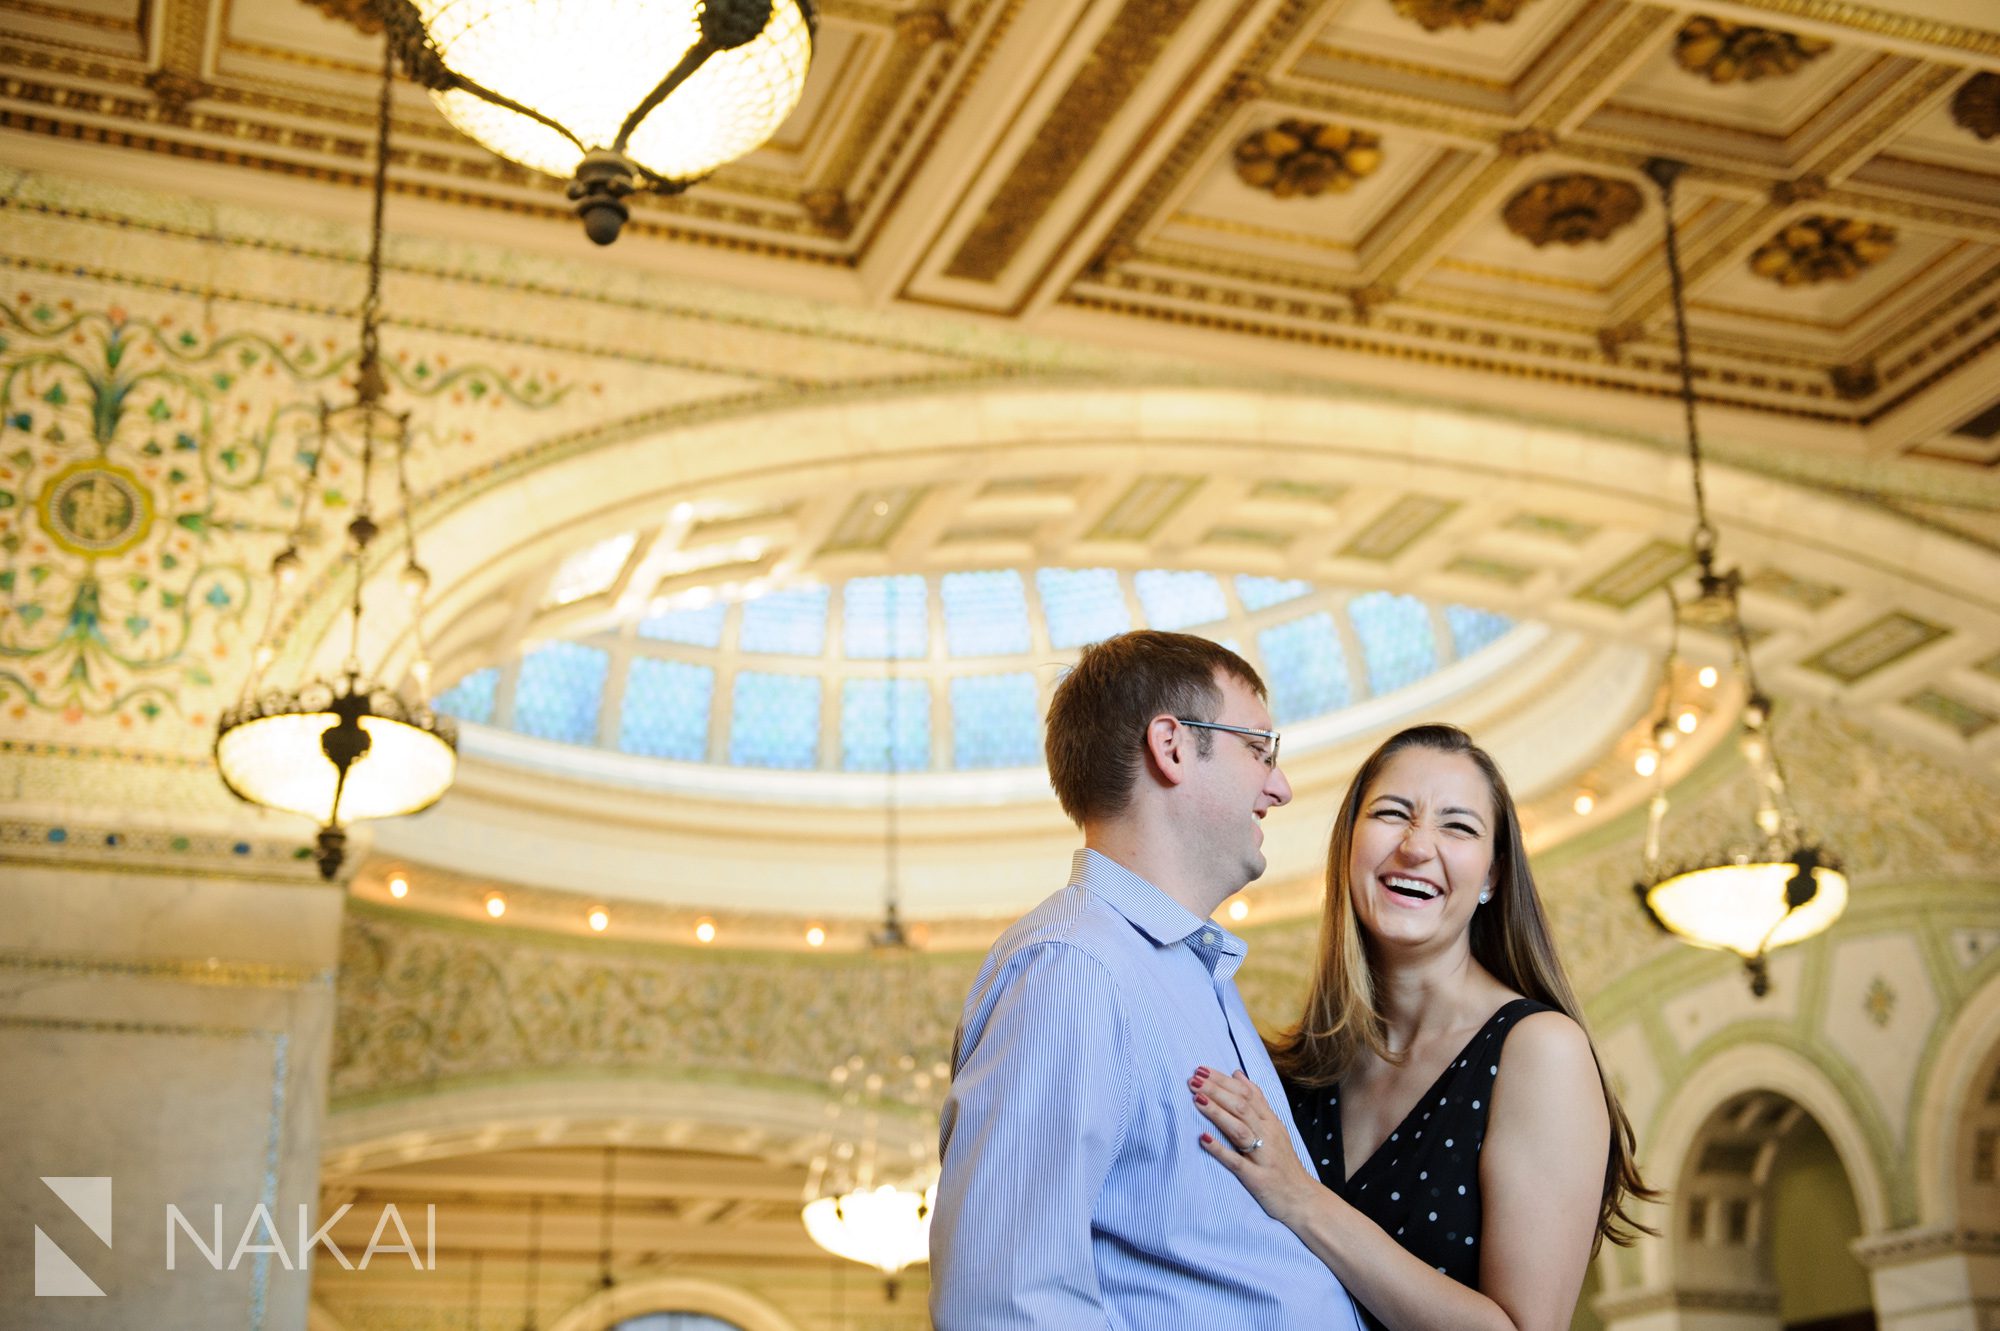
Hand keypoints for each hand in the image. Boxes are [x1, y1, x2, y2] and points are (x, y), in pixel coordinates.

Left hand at [1189, 1066, 1319, 1226]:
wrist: (1303, 1199)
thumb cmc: (1283, 1163)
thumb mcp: (1274, 1128)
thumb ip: (1257, 1102)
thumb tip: (1237, 1074)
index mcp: (1271, 1122)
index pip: (1247, 1093)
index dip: (1223, 1080)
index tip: (1201, 1069)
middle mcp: (1268, 1135)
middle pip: (1241, 1107)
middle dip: (1216, 1090)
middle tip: (1193, 1078)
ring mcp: (1263, 1157)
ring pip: (1239, 1129)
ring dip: (1217, 1112)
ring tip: (1196, 1098)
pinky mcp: (1257, 1178)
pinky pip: (1237, 1162)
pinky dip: (1220, 1149)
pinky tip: (1203, 1139)